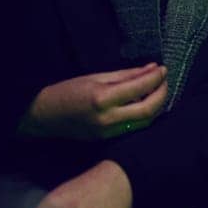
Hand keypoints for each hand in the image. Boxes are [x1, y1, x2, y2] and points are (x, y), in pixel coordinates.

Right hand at [18, 63, 167, 139]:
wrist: (43, 116)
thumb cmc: (68, 90)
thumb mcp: (96, 77)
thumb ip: (127, 75)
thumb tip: (153, 69)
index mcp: (103, 99)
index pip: (140, 88)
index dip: (155, 78)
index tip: (163, 68)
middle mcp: (108, 118)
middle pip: (148, 110)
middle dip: (162, 94)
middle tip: (164, 80)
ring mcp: (108, 132)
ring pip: (145, 122)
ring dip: (157, 106)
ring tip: (158, 90)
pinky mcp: (107, 139)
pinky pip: (134, 128)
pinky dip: (145, 115)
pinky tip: (145, 103)